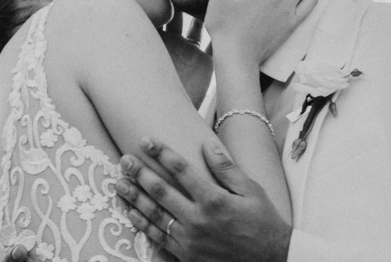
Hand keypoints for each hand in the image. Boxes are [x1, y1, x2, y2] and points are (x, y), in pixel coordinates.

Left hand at [115, 138, 291, 261]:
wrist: (271, 261)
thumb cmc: (263, 222)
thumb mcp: (251, 190)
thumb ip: (226, 168)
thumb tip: (206, 144)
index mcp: (214, 199)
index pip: (181, 169)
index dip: (161, 152)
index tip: (146, 140)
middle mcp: (198, 219)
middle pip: (161, 191)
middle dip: (140, 173)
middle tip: (124, 160)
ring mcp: (190, 239)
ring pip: (154, 215)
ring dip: (134, 198)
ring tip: (118, 183)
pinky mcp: (187, 255)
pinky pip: (159, 237)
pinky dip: (143, 224)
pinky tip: (131, 213)